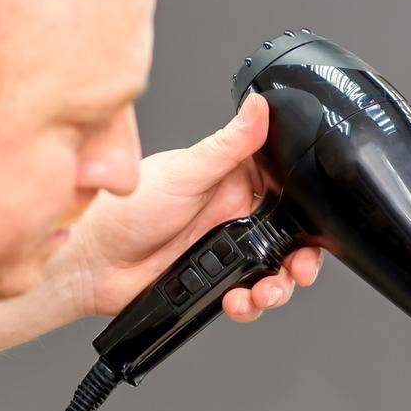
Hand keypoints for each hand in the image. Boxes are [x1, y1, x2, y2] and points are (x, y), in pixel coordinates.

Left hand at [68, 92, 322, 321]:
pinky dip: (248, 305)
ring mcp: (225, 251)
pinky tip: (236, 301)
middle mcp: (233, 215)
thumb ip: (229, 145)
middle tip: (300, 269)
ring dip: (277, 287)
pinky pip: (247, 297)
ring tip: (264, 292)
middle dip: (300, 259)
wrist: (92, 264)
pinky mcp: (214, 282)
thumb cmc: (124, 210)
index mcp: (232, 181)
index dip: (308, 210)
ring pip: (272, 272)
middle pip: (288, 239)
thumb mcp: (185, 173)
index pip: (286, 191)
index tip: (318, 227)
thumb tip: (260, 106)